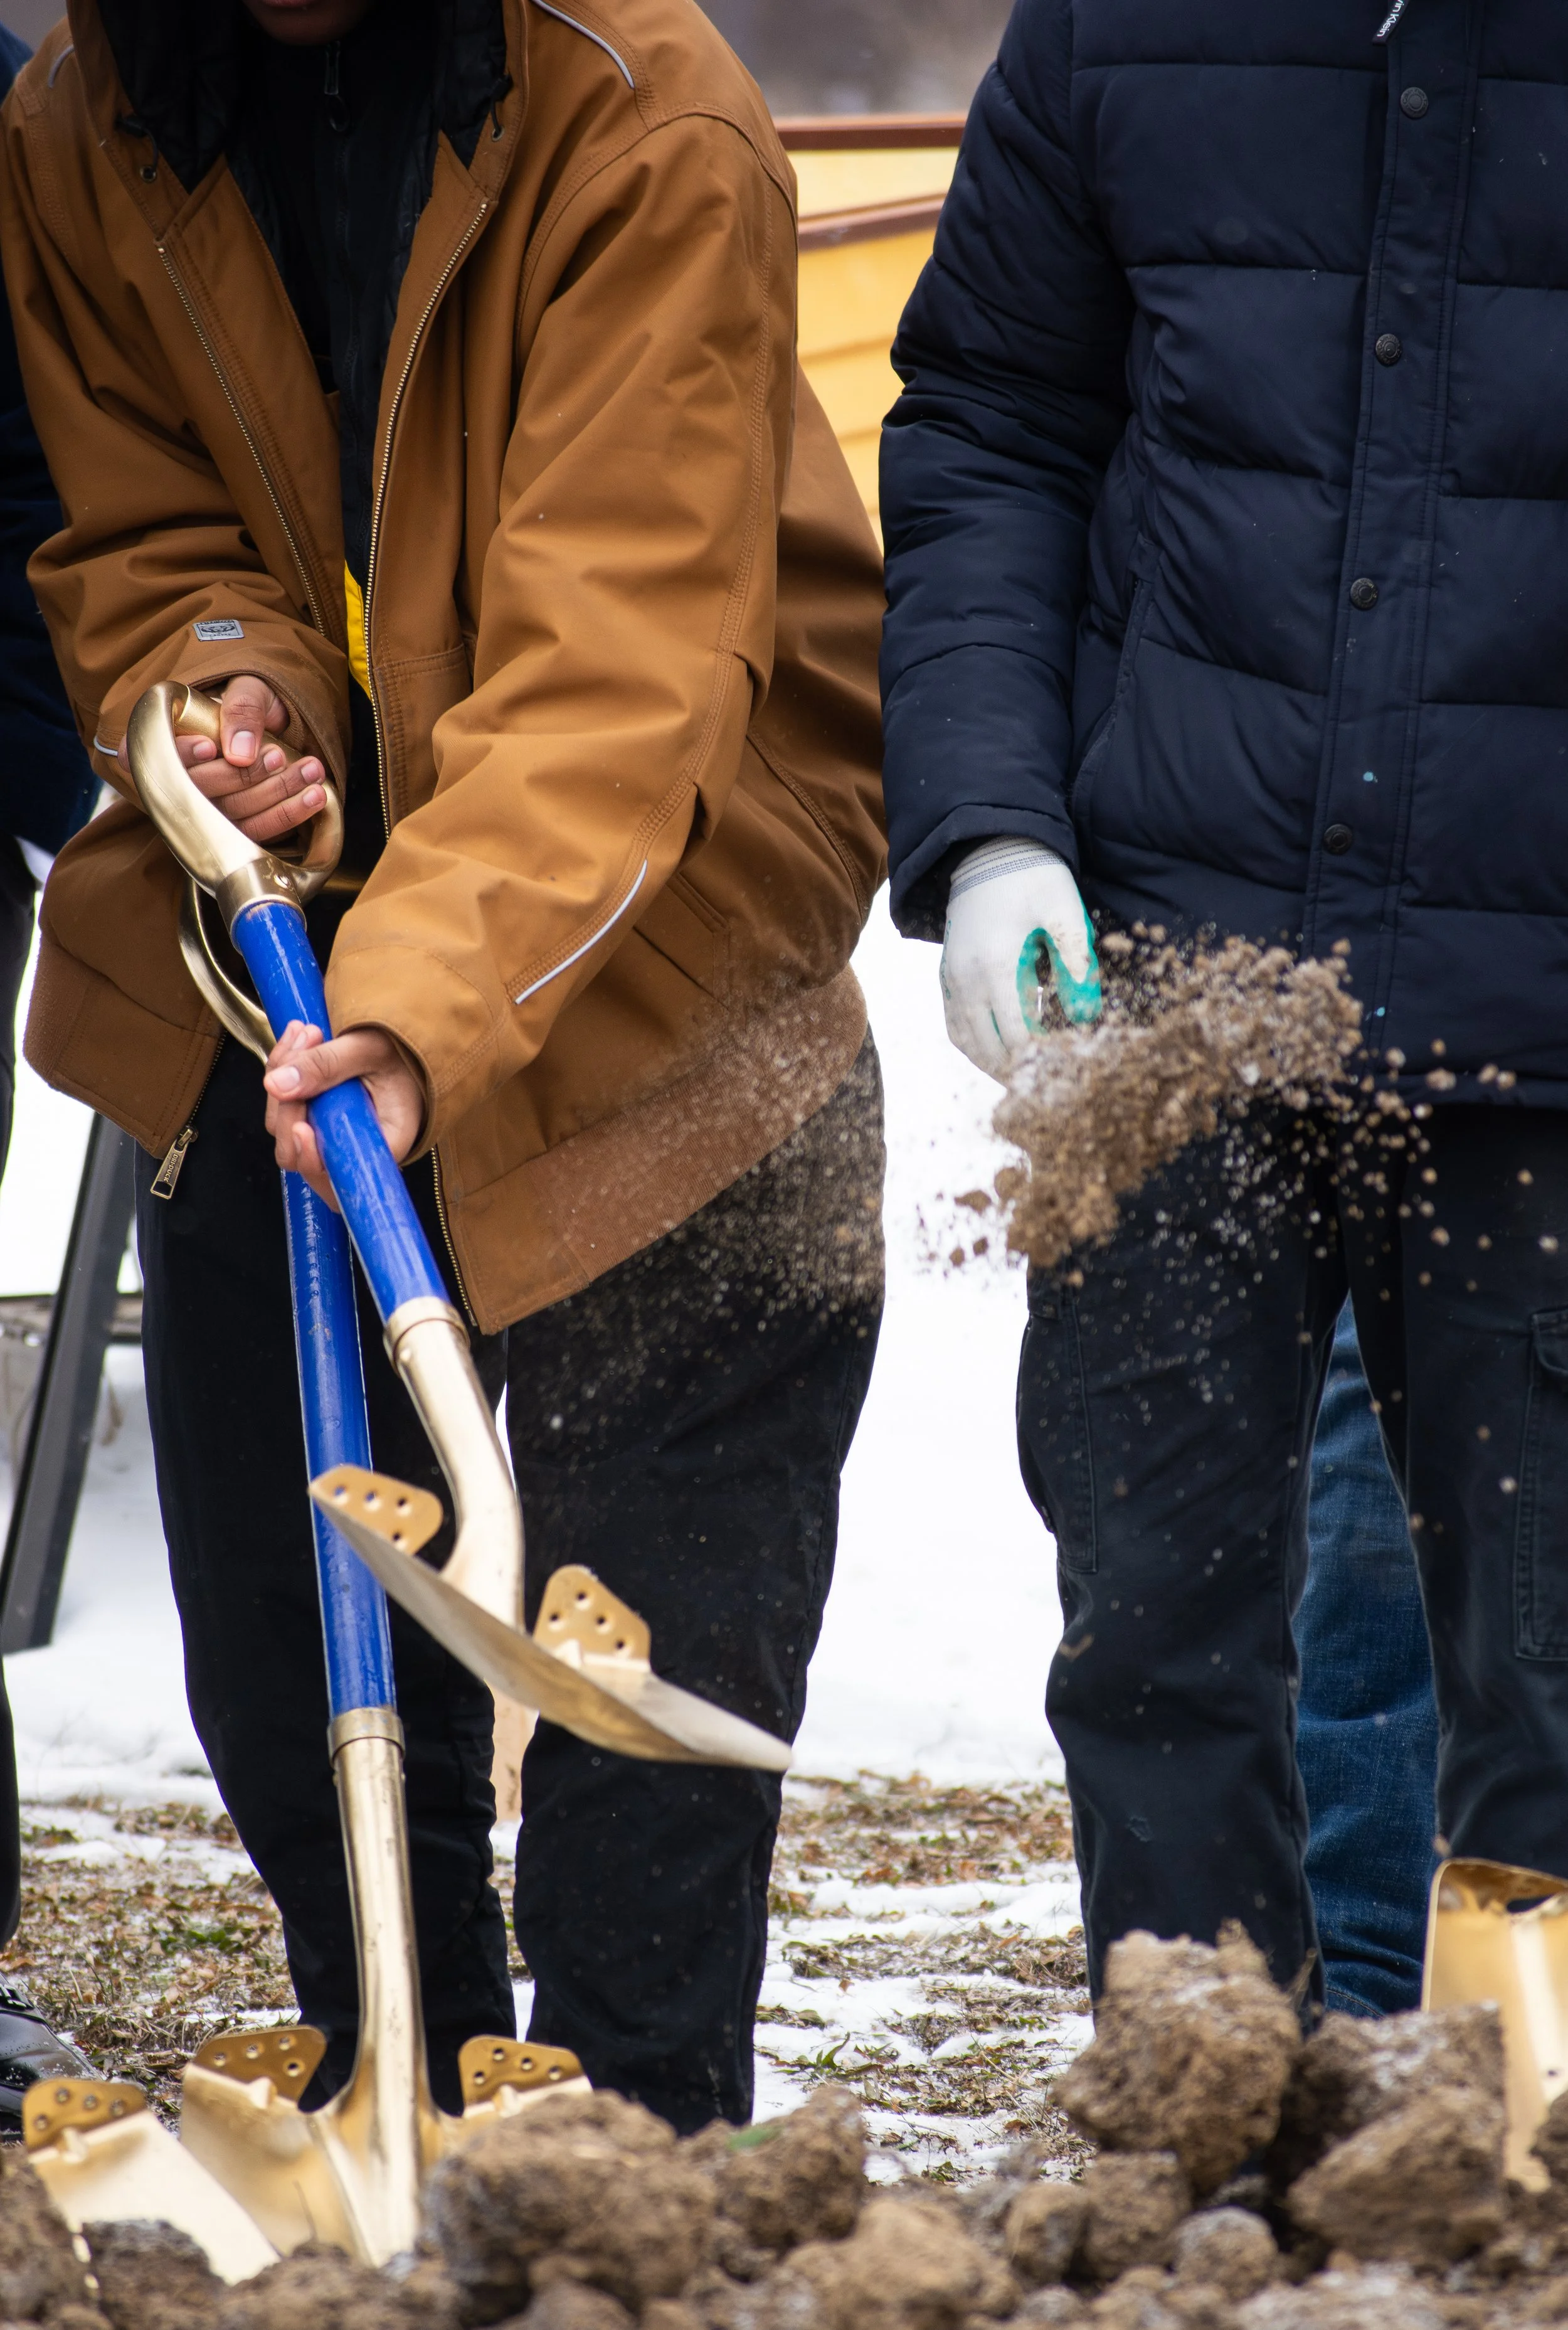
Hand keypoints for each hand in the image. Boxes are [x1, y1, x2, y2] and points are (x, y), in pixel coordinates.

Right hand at [123, 673, 328, 844]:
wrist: (275, 721)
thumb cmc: (251, 700)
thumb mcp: (246, 688)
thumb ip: (241, 709)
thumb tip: (239, 752)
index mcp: (164, 743)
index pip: (156, 757)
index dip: (181, 755)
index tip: (209, 746)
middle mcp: (178, 782)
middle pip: (200, 792)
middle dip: (243, 776)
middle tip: (278, 755)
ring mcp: (207, 811)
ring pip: (233, 814)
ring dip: (276, 795)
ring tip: (311, 771)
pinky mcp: (235, 830)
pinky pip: (257, 832)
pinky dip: (288, 815)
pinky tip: (314, 797)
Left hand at [262, 1020, 426, 1205]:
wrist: (406, 1039)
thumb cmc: (403, 1048)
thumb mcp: (370, 1049)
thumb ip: (326, 1065)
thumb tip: (274, 1086)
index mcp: (385, 1143)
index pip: (339, 1175)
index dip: (312, 1160)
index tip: (302, 1127)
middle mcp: (355, 1148)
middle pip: (298, 1153)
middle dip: (288, 1103)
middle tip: (305, 1047)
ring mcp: (332, 1135)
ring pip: (284, 1127)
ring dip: (282, 1076)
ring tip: (307, 1033)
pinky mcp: (317, 1118)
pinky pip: (285, 1106)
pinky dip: (283, 1071)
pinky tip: (299, 1040)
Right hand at [940, 838, 1101, 1081]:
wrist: (987, 848)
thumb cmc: (1032, 877)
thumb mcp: (1064, 910)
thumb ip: (1076, 960)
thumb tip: (1087, 1015)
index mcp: (996, 965)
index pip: (1016, 1035)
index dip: (1040, 1061)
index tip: (1064, 1074)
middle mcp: (966, 978)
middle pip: (988, 1048)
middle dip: (1017, 1072)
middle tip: (1046, 1088)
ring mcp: (951, 977)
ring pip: (967, 1042)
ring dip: (993, 1064)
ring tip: (1022, 1078)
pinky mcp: (946, 973)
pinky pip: (954, 1024)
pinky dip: (974, 1046)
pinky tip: (996, 1053)